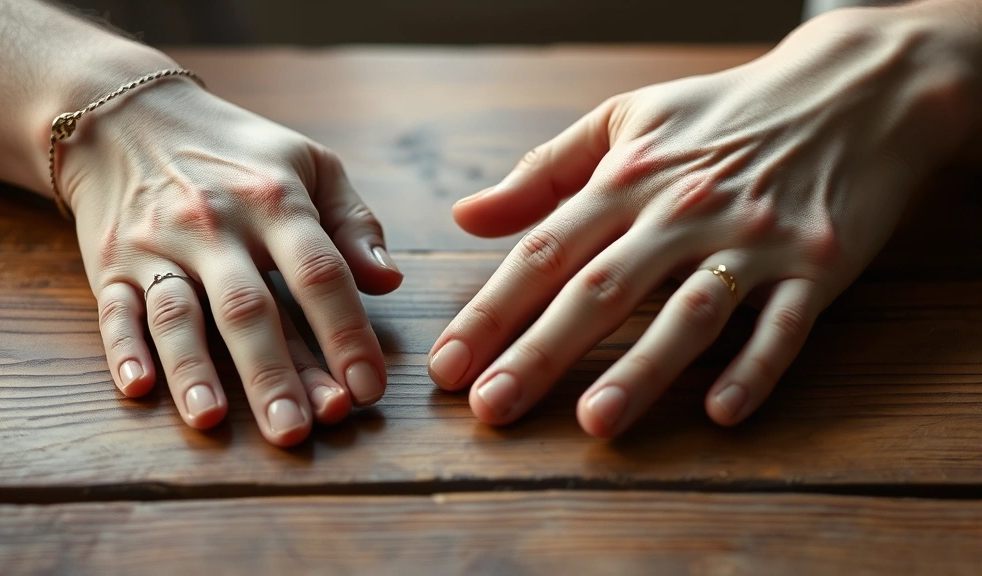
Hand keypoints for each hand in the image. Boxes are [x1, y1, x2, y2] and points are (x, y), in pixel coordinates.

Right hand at [64, 79, 402, 446]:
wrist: (128, 118)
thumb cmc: (238, 152)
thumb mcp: (309, 164)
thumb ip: (353, 223)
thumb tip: (390, 280)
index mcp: (275, 201)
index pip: (319, 274)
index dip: (346, 333)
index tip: (368, 388)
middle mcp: (215, 226)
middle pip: (247, 308)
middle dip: (274, 373)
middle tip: (299, 430)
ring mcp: (157, 246)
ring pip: (177, 315)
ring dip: (196, 371)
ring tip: (212, 421)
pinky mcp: (111, 265)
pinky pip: (115, 310)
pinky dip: (123, 349)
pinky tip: (139, 388)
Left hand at [429, 5, 980, 436]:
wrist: (854, 87)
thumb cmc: (724, 110)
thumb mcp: (627, 120)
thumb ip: (545, 170)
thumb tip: (467, 216)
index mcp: (630, 178)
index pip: (545, 251)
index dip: (491, 310)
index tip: (447, 365)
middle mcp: (683, 210)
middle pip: (600, 290)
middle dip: (539, 352)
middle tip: (489, 407)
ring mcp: (753, 238)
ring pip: (687, 312)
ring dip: (641, 370)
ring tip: (593, 423)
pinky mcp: (818, 262)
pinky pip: (784, 324)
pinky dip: (756, 368)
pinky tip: (722, 413)